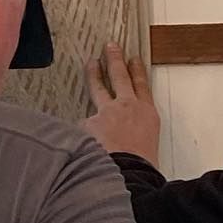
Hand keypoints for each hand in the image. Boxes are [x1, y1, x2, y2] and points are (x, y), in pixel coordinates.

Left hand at [84, 44, 160, 166]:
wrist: (128, 175)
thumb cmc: (143, 168)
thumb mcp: (148, 149)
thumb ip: (136, 137)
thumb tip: (124, 143)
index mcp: (147, 115)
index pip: (142, 86)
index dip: (137, 70)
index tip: (134, 58)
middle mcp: (127, 107)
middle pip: (120, 77)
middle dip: (115, 60)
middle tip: (110, 47)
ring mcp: (106, 112)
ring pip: (98, 88)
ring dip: (94, 73)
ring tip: (90, 64)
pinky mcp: (88, 122)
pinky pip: (82, 124)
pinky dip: (79, 129)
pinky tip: (74, 135)